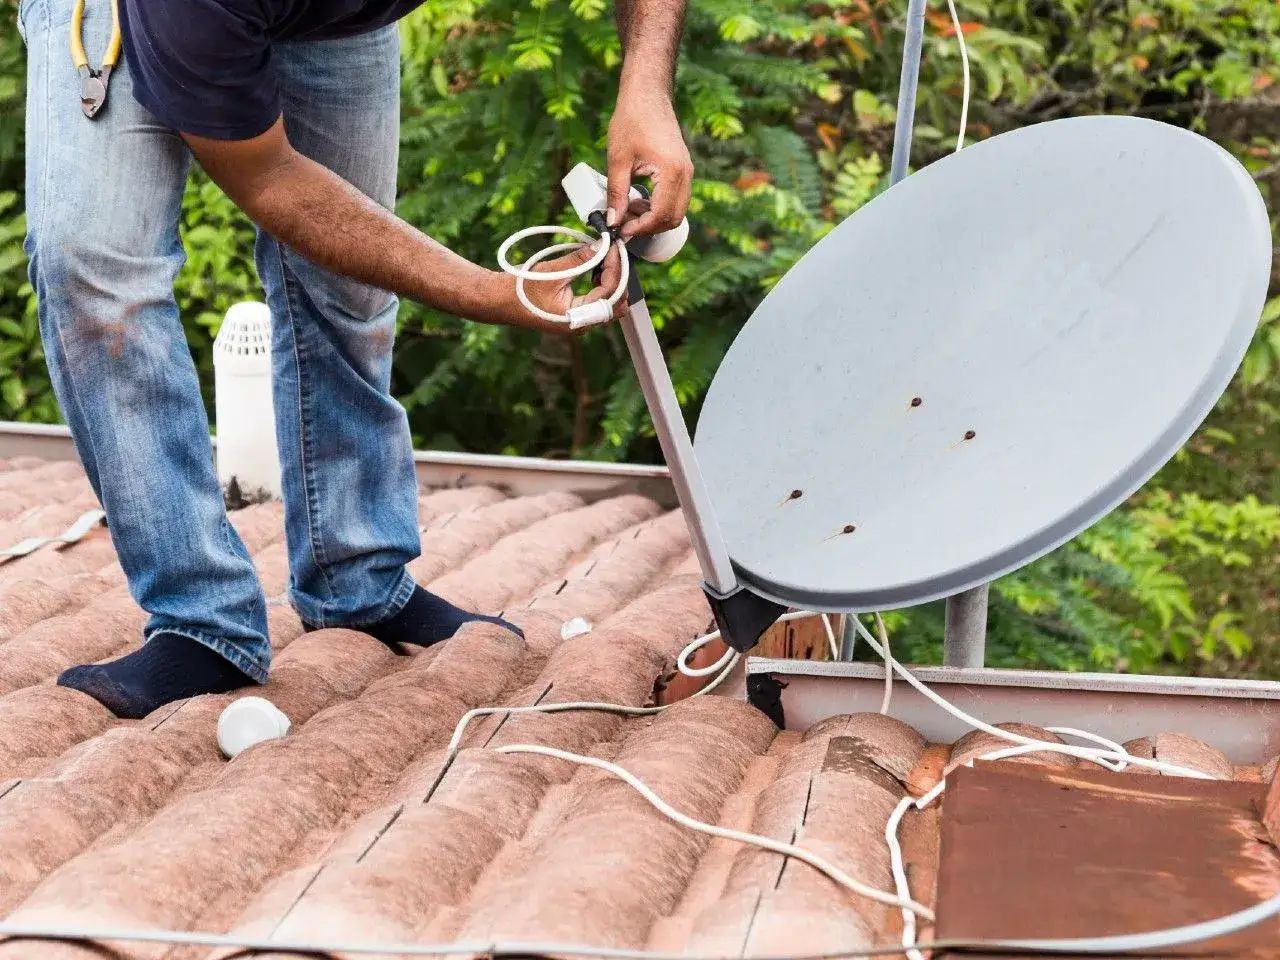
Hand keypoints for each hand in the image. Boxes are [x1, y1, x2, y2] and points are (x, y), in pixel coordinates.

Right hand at [495, 241, 627, 333]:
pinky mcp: (574, 315)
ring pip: (608, 304)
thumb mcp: (552, 272)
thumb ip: (579, 260)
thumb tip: (600, 247)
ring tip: (604, 258)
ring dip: (610, 281)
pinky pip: (597, 302)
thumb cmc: (520, 291)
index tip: (612, 248)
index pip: (609, 294)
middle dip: (618, 277)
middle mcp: (581, 325)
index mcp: (577, 320)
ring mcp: (578, 322)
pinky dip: (600, 285)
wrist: (500, 301)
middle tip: (613, 253)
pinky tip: (595, 269)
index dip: (615, 269)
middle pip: (615, 303)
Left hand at [607, 87, 692, 239]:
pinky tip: (638, 200)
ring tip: (628, 210)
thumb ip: (617, 194)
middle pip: (673, 218)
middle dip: (649, 227)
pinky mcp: (682, 170)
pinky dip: (658, 206)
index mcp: (672, 172)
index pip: (660, 215)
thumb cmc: (632, 120)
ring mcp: (686, 172)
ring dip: (654, 217)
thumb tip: (613, 221)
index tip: (621, 230)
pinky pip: (675, 198)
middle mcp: (685, 174)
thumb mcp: (618, 160)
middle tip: (624, 224)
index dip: (640, 228)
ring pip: (676, 210)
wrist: (647, 94)